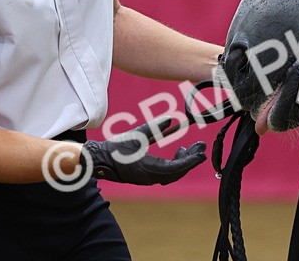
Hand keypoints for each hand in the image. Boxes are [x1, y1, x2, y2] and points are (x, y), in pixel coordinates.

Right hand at [83, 120, 205, 185]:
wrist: (97, 161)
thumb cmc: (115, 148)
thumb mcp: (136, 135)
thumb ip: (155, 127)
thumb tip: (172, 118)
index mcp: (148, 170)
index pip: (176, 168)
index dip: (190, 160)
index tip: (201, 153)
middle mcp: (149, 178)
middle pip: (176, 172)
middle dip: (190, 160)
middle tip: (201, 148)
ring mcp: (147, 179)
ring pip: (171, 174)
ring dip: (182, 163)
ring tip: (189, 148)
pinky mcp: (144, 177)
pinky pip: (165, 173)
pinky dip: (174, 165)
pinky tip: (178, 152)